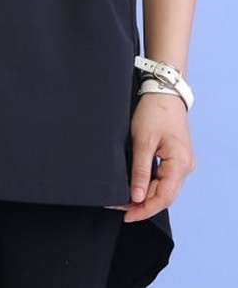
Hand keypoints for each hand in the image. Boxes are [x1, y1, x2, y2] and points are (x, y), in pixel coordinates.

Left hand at [113, 93, 195, 222]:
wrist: (163, 91)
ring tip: (125, 200)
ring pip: (165, 188)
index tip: (126, 215)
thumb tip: (137, 198)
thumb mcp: (142, 141)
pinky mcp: (176, 157)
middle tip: (120, 208)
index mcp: (180, 164)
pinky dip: (151, 185)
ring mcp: (182, 162)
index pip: (164, 198)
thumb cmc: (153, 112)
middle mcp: (186, 166)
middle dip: (143, 205)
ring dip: (146, 196)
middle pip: (165, 195)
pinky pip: (165, 178)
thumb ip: (141, 171)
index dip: (144, 210)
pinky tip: (136, 187)